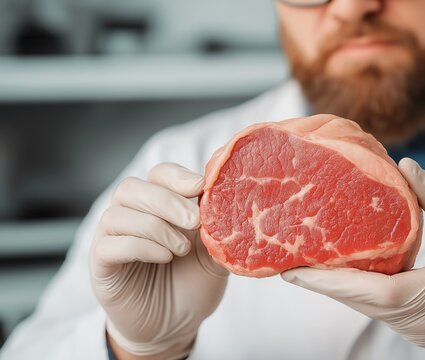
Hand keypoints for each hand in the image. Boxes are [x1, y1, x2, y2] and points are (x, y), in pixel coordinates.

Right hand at [90, 163, 228, 358]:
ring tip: (181, 249)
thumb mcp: (214, 253)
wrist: (176, 325)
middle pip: (132, 188)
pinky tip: (164, 257)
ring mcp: (112, 239)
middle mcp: (131, 216)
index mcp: (159, 206)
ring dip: (155, 227)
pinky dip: (140, 247)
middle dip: (167, 201)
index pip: (159, 175)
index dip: (177, 176)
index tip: (201, 187)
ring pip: (118, 214)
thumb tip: (230, 200)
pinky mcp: (101, 266)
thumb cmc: (193, 283)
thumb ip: (218, 228)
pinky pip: (109, 245)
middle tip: (194, 222)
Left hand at [282, 158, 424, 354]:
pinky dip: (359, 294)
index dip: (327, 281)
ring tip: (308, 265)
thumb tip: (405, 165)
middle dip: (321, 283)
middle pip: (356, 302)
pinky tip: (346, 275)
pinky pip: (378, 312)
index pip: (366, 291)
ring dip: (338, 289)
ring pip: (365, 309)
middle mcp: (413, 321)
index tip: (292, 270)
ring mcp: (413, 331)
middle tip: (287, 262)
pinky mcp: (416, 331)